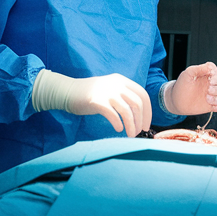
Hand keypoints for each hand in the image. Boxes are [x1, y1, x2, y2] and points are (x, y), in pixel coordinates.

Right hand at [32, 70, 153, 136]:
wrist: (68, 91)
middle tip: (139, 132)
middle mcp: (116, 84)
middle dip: (141, 120)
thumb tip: (139, 114)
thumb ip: (123, 96)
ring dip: (132, 125)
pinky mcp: (97, 101)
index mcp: (122, 80)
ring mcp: (107, 92)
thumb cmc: (91, 94)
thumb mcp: (110, 89)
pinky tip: (118, 129)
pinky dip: (118, 123)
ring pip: (127, 111)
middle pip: (138, 103)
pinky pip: (113, 114)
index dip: (148, 112)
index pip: (143, 95)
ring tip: (130, 134)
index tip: (146, 125)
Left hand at [164, 62, 216, 115]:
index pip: (215, 69)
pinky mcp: (210, 105)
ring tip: (206, 96)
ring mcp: (211, 94)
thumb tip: (211, 69)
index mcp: (205, 75)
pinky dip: (216, 104)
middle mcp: (210, 84)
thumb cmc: (181, 85)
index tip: (209, 75)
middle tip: (208, 86)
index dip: (214, 71)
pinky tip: (208, 103)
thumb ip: (199, 68)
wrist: (175, 100)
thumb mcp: (187, 73)